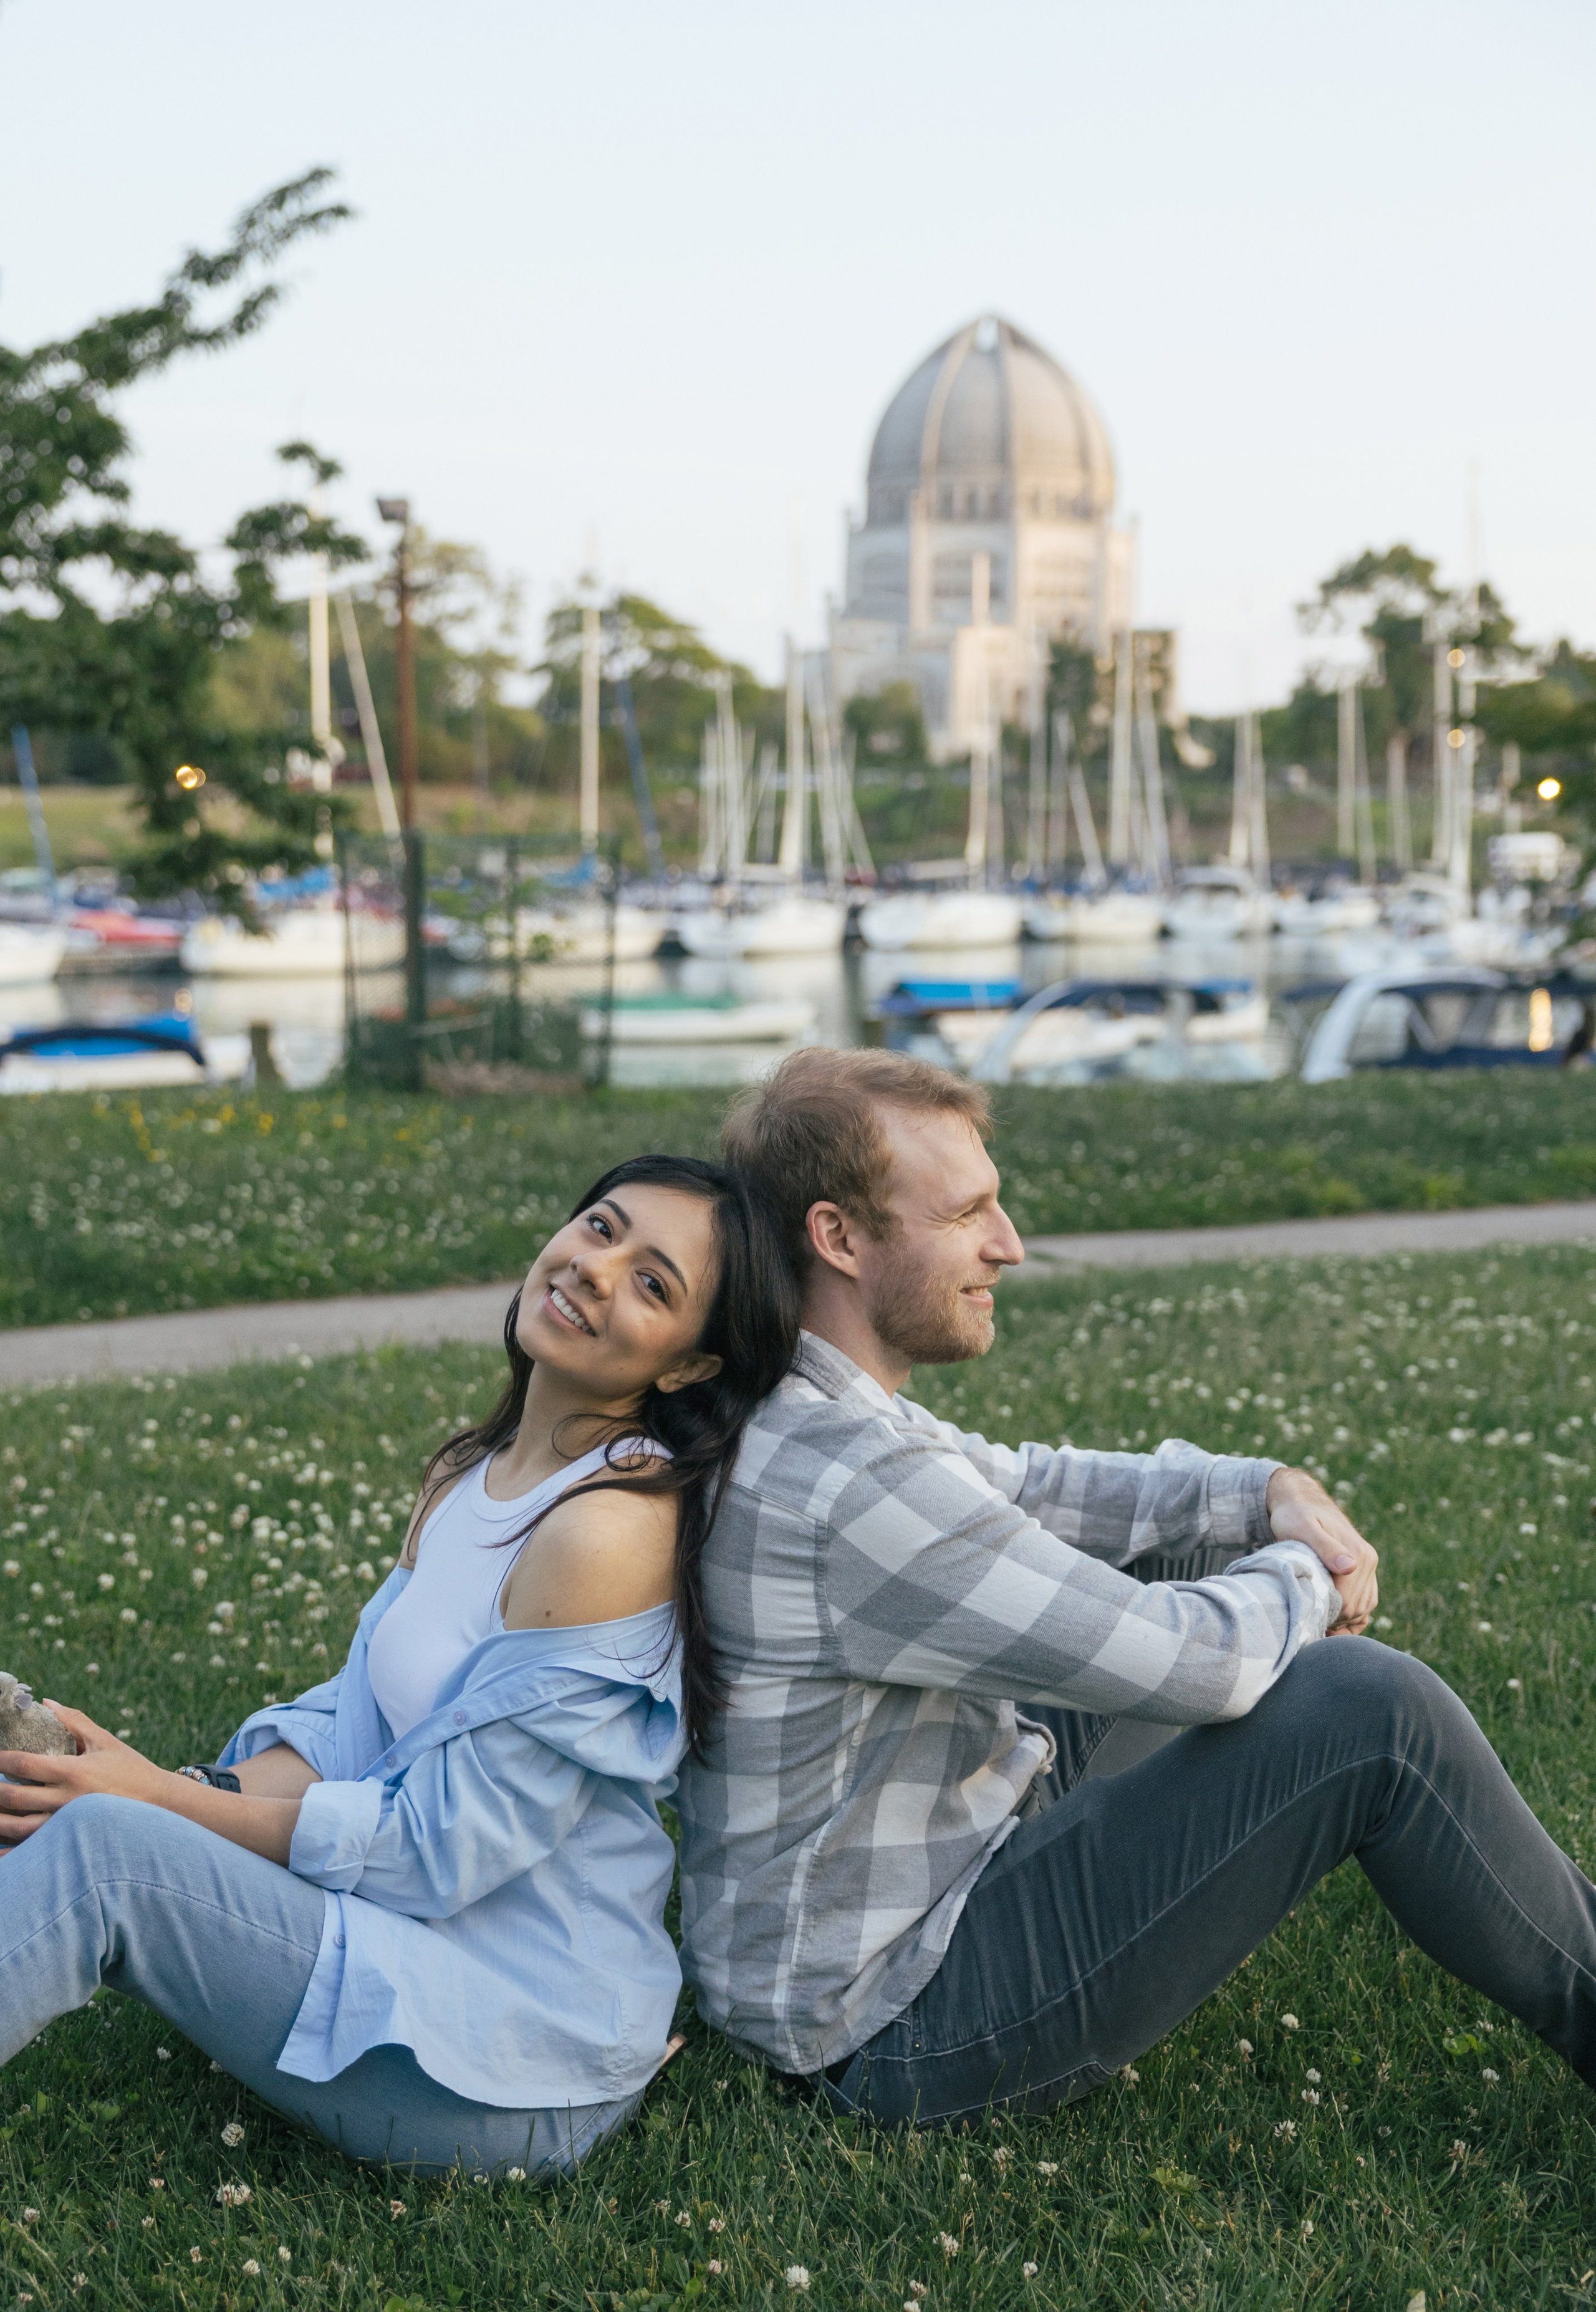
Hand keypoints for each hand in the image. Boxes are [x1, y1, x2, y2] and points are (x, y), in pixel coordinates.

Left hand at [0, 1704, 168, 1847]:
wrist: (158, 1803)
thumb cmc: (130, 1768)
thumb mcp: (105, 1741)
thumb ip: (74, 1721)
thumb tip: (46, 1703)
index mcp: (74, 1771)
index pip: (25, 1765)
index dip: (2, 1760)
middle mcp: (66, 1800)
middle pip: (14, 1798)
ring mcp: (67, 1825)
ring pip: (18, 1827)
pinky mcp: (71, 1842)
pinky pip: (34, 1849)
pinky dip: (12, 1850)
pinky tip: (0, 1848)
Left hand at [1265, 1466, 1378, 1633]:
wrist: (1301, 1502)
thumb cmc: (1295, 1516)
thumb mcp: (1303, 1528)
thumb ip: (1326, 1547)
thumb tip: (1350, 1567)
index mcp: (1357, 1554)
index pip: (1348, 1601)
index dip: (1327, 1614)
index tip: (1305, 1615)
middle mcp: (1367, 1561)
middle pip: (1355, 1608)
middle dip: (1333, 1618)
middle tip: (1307, 1618)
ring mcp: (1368, 1566)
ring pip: (1363, 1608)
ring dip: (1343, 1619)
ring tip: (1317, 1619)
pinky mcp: (1364, 1570)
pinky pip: (1366, 1602)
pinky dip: (1354, 1616)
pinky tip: (1335, 1622)